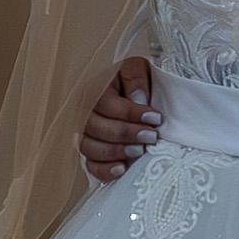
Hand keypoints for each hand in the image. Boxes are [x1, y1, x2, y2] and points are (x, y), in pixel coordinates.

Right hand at [79, 57, 161, 183]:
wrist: (135, 92)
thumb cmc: (135, 80)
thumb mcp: (138, 68)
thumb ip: (136, 80)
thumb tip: (138, 100)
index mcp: (94, 88)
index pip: (106, 104)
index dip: (130, 114)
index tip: (155, 118)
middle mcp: (84, 111)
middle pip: (96, 128)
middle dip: (125, 134)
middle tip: (151, 137)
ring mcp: (86, 133)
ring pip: (90, 147)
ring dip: (116, 152)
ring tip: (140, 151)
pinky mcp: (93, 152)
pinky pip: (91, 165)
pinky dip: (104, 170)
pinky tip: (122, 169)